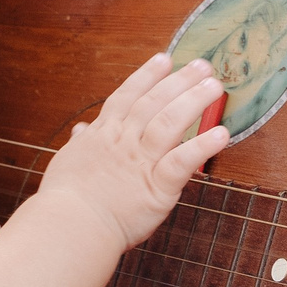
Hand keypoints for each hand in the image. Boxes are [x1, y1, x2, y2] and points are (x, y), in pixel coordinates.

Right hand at [35, 56, 230, 248]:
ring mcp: (141, 162)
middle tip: (202, 65)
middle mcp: (124, 141)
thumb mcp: (67, 162)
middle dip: (179, 81)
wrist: (70, 227)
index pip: (128, 96)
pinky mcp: (158, 187)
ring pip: (170, 122)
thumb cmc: (65, 200)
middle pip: (154, 102)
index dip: (147, 76)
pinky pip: (184, 161)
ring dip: (193, 101)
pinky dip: (202, 146)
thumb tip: (81, 130)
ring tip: (214, 87)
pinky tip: (221, 134)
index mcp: (103, 135)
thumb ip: (81, 144)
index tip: (164, 59)